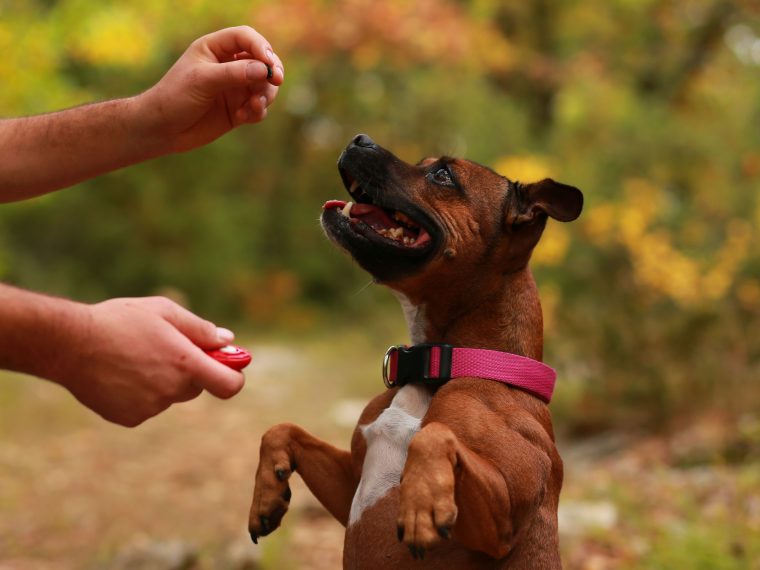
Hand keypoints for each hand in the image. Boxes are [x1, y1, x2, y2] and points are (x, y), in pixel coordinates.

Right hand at [55, 296, 245, 426]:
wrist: (69, 345)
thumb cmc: (119, 321)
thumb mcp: (164, 311)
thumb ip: (201, 329)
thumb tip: (228, 341)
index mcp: (184, 363)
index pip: (230, 385)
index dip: (234, 376)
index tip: (229, 366)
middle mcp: (171, 390)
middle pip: (197, 387)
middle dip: (190, 371)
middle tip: (166, 349)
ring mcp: (150, 408)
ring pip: (170, 395)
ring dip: (163, 380)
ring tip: (134, 357)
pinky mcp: (130, 418)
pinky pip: (148, 406)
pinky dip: (141, 393)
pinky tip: (121, 374)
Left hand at [139, 26, 284, 152]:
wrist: (163, 129)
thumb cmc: (176, 97)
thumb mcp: (204, 80)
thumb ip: (235, 73)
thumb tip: (265, 70)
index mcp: (215, 49)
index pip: (246, 38)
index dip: (261, 47)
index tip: (269, 64)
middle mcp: (228, 65)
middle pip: (262, 61)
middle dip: (271, 71)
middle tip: (276, 81)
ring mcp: (235, 88)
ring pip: (265, 86)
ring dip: (265, 95)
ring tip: (253, 106)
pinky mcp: (239, 109)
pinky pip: (259, 107)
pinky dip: (256, 111)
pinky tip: (241, 117)